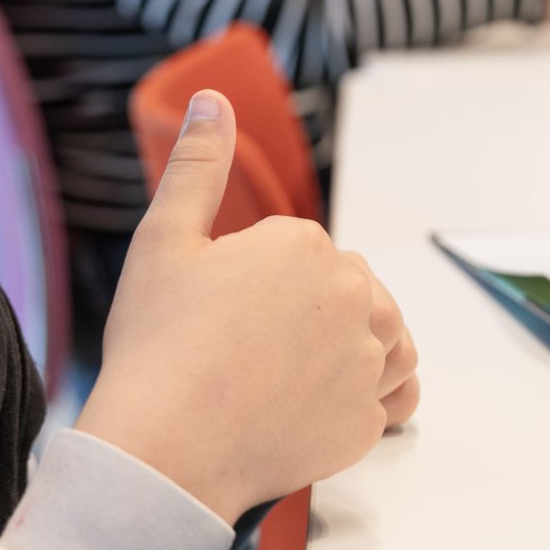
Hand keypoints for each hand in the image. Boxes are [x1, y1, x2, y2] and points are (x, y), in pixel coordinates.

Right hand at [75, 92, 409, 520]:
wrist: (162, 450)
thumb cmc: (157, 348)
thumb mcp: (165, 240)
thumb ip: (198, 164)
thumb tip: (212, 100)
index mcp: (306, 245)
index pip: (306, 251)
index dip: (264, 280)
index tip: (229, 311)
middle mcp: (353, 298)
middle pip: (353, 292)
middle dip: (315, 311)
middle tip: (254, 348)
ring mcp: (366, 363)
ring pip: (388, 340)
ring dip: (362, 348)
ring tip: (302, 370)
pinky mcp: (369, 422)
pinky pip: (392, 401)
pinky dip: (373, 401)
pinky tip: (336, 403)